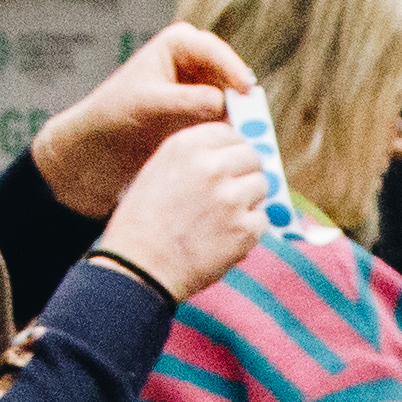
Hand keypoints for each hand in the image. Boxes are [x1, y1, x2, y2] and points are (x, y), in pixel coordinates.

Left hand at [26, 21, 259, 214]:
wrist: (108, 138)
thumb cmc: (119, 111)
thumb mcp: (149, 103)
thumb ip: (184, 100)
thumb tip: (220, 102)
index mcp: (180, 42)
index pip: (213, 50)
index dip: (233, 68)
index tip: (246, 88)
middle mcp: (198, 57)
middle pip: (230, 72)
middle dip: (242, 94)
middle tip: (256, 115)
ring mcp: (207, 82)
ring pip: (235, 95)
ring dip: (244, 113)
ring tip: (252, 132)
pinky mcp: (211, 106)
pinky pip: (232, 113)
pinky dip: (237, 126)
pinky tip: (243, 141)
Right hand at [105, 115, 266, 300]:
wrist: (139, 268)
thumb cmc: (142, 224)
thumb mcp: (158, 172)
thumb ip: (194, 159)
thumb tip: (232, 157)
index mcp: (187, 146)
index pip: (230, 133)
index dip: (232, 150)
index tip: (229, 164)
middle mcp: (212, 166)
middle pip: (251, 157)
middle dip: (245, 174)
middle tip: (230, 194)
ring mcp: (231, 198)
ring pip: (261, 186)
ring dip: (249, 201)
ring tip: (223, 218)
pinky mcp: (244, 228)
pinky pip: (262, 220)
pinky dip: (249, 230)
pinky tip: (224, 238)